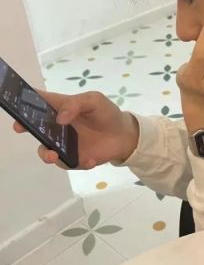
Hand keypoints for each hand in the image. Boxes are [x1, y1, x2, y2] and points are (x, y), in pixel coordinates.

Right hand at [13, 90, 138, 169]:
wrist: (125, 135)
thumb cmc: (108, 114)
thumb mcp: (95, 100)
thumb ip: (76, 104)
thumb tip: (59, 119)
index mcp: (62, 107)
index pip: (39, 102)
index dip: (25, 102)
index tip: (17, 105)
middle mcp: (58, 125)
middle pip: (35, 127)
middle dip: (24, 126)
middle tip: (21, 127)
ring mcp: (64, 143)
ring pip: (45, 150)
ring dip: (46, 154)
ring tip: (54, 156)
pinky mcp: (74, 157)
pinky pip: (67, 163)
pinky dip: (78, 163)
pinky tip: (91, 160)